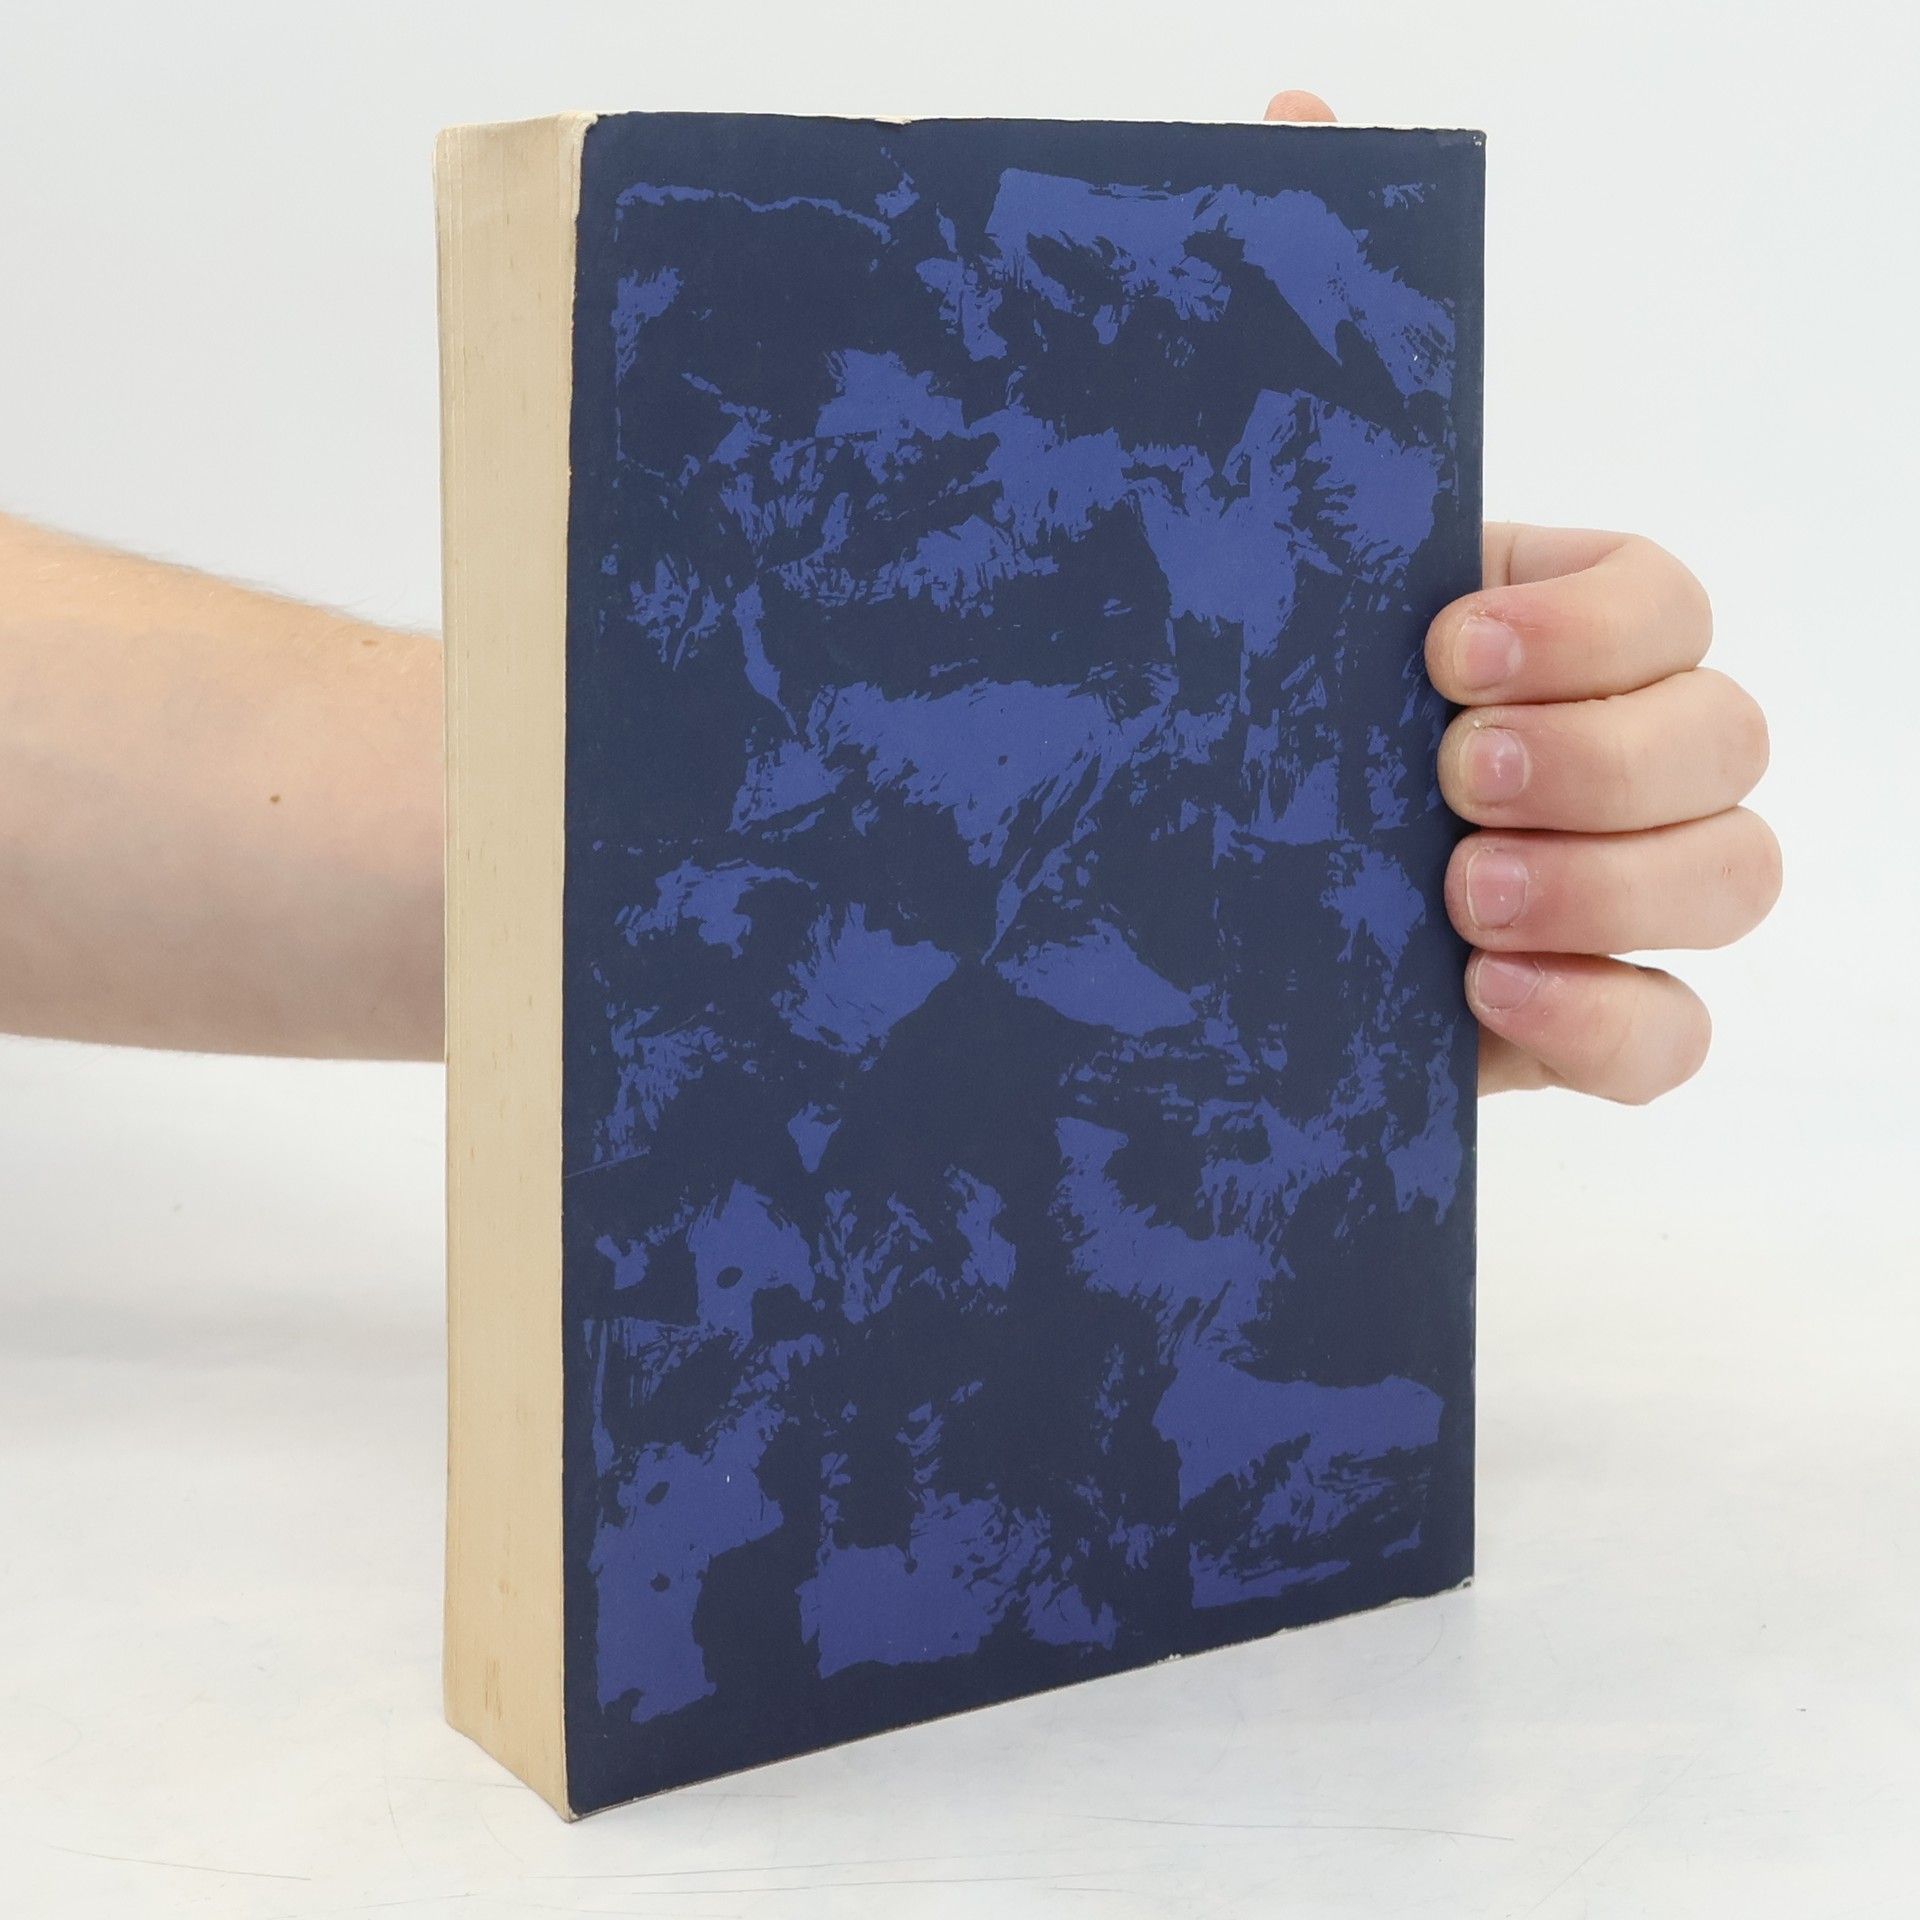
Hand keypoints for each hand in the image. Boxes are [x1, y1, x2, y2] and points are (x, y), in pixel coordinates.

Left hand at [1266, 92, 1780, 1103]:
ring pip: (1736, 875)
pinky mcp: (1559, 1017)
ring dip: (1620, 885)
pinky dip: (1613, 1022)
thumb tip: (1298, 102)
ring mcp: (1590, 891)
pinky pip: (1673, 1035)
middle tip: (1448, 776)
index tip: (1440, 642)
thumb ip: (1271, 352)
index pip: (1663, 592)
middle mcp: (1584, 748)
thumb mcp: (1219, 534)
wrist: (1116, 904)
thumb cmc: (1191, 700)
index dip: (1591, 622)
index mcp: (1523, 623)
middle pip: (1728, 734)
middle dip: (1607, 757)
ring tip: (1454, 897)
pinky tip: (1491, 1004)